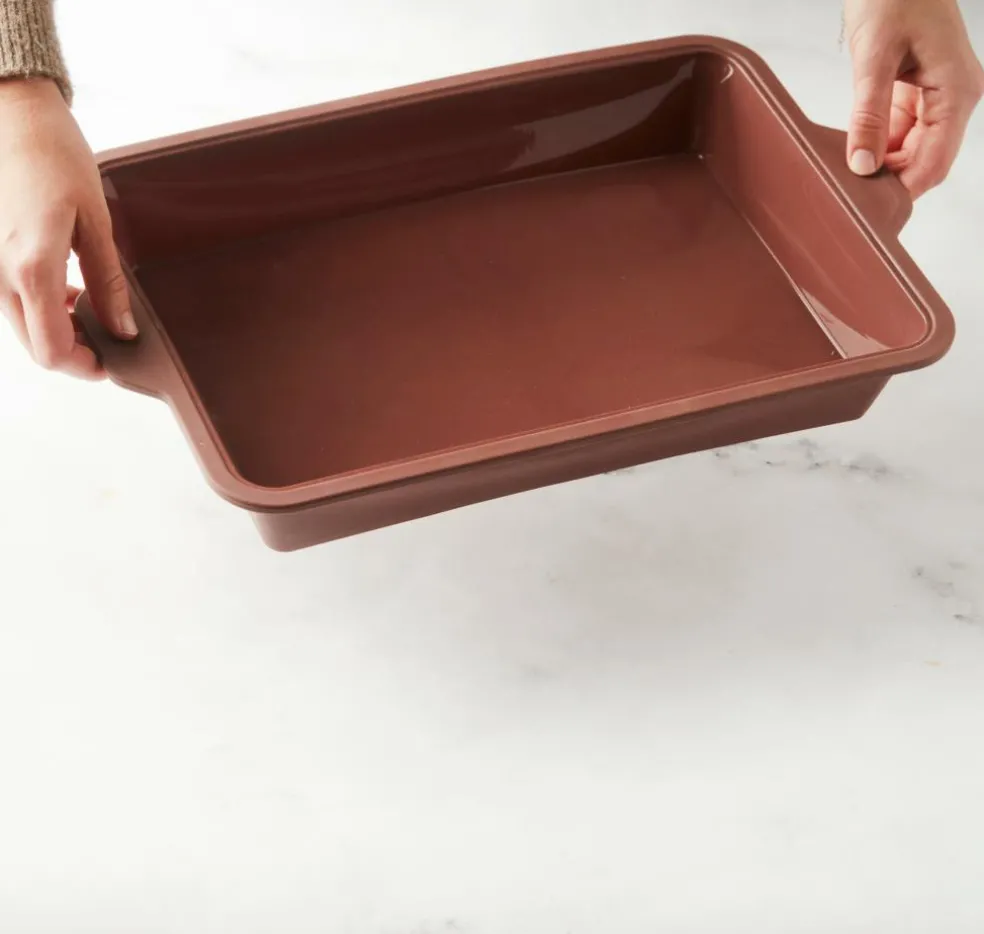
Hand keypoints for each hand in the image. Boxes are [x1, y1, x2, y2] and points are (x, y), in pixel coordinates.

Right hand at [0, 78, 136, 378]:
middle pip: (36, 344)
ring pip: (24, 324)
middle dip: (74, 351)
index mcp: (30, 267)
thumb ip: (108, 281)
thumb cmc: (56, 158)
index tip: (112, 361)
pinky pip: (14, 300)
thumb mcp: (96, 222)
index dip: (83, 366)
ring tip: (95, 308)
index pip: (51, 349)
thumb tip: (123, 328)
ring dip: (60, 329)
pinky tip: (72, 291)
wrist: (14, 116)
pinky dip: (44, 308)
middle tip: (112, 337)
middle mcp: (0, 273)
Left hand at [845, 0, 983, 197]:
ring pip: (911, 149)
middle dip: (889, 180)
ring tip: (844, 172)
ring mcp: (940, 96)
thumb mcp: (874, 59)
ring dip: (881, 163)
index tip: (867, 210)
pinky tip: (853, 148)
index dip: (902, 191)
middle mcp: (955, 97)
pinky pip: (901, 131)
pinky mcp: (920, 92)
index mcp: (957, 91)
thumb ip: (869, 115)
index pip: (933, 163)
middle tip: (847, 195)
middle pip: (925, 161)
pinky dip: (878, 142)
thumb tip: (863, 165)